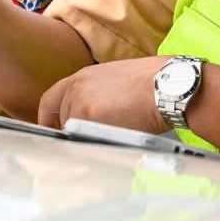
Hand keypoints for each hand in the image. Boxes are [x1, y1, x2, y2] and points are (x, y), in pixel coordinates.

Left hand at [37, 57, 168, 133]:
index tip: (55, 129)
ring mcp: (79, 103)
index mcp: (83, 76)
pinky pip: (83, 139)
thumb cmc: (155, 84)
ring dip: (88, 138)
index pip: (51, 98)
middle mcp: (76, 87)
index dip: (50, 117)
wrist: (169, 86)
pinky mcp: (88, 118)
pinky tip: (115, 139)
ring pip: (73, 132)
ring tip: (113, 136)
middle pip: (61, 119)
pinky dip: (95, 144)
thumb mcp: (119, 80)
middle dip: (73, 132)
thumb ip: (99, 95)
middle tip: (91, 141)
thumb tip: (95, 116)